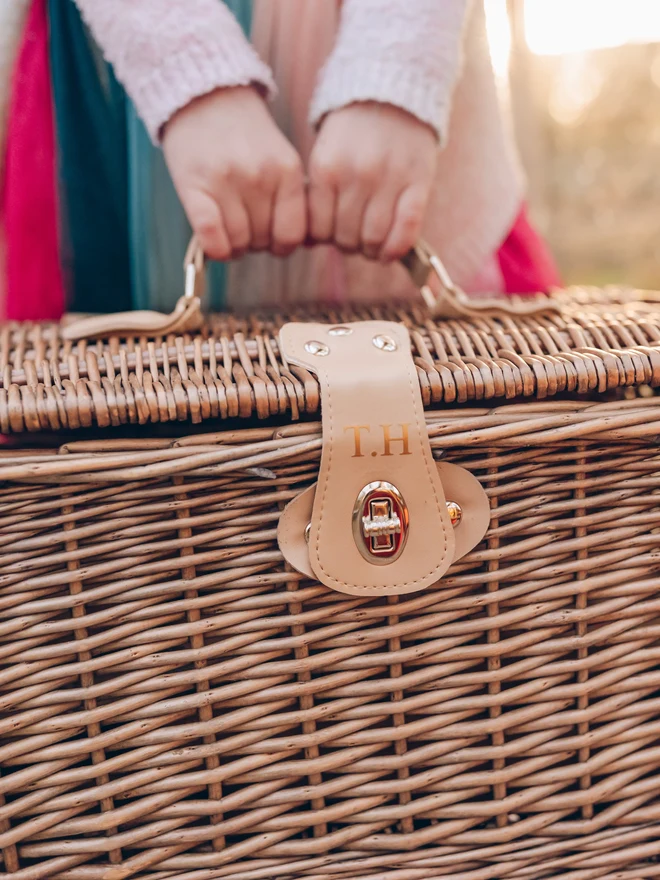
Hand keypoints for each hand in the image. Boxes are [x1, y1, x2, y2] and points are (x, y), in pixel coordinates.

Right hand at [163, 86, 305, 259]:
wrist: (204, 94)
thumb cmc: (243, 136)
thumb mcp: (278, 158)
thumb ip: (286, 197)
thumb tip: (284, 246)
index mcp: (287, 170)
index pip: (292, 234)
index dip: (281, 245)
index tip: (271, 240)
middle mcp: (260, 177)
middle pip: (263, 241)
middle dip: (254, 242)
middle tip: (243, 226)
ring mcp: (227, 181)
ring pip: (238, 243)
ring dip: (232, 245)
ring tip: (227, 228)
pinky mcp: (195, 186)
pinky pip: (211, 236)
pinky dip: (214, 248)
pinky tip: (211, 241)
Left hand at [307, 102, 437, 261]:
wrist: (391, 92)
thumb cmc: (353, 133)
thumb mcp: (325, 156)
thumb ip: (318, 197)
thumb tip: (310, 243)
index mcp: (326, 169)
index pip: (320, 229)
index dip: (326, 240)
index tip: (333, 235)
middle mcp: (356, 175)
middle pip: (346, 238)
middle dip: (349, 245)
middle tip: (355, 239)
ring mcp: (388, 179)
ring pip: (374, 238)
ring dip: (372, 250)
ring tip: (372, 244)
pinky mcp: (418, 181)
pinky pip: (407, 228)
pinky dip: (397, 247)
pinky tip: (390, 251)